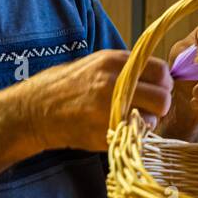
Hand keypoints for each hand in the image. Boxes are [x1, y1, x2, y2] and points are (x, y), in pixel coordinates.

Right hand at [16, 50, 172, 150]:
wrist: (35, 110)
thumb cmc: (65, 86)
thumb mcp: (96, 64)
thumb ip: (126, 69)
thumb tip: (158, 77)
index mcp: (114, 62)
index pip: (160, 71)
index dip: (162, 83)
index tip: (155, 89)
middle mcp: (114, 83)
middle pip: (163, 98)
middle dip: (160, 106)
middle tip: (148, 109)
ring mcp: (109, 109)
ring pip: (153, 119)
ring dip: (148, 122)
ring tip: (131, 120)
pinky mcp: (105, 132)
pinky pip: (136, 135)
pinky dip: (133, 135)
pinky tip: (118, 128)